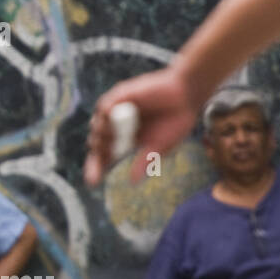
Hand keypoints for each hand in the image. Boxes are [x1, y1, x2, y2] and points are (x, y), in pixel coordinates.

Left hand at [84, 66, 198, 185]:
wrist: (187, 96)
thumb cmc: (175, 121)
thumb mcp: (160, 146)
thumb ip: (144, 161)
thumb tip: (132, 182)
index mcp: (125, 140)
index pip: (104, 155)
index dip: (96, 168)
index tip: (93, 183)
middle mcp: (117, 126)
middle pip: (96, 143)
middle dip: (98, 153)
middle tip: (107, 156)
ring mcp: (117, 111)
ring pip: (97, 125)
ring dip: (100, 136)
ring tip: (110, 142)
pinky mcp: (120, 96)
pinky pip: (105, 107)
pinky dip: (106, 117)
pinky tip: (113, 125)